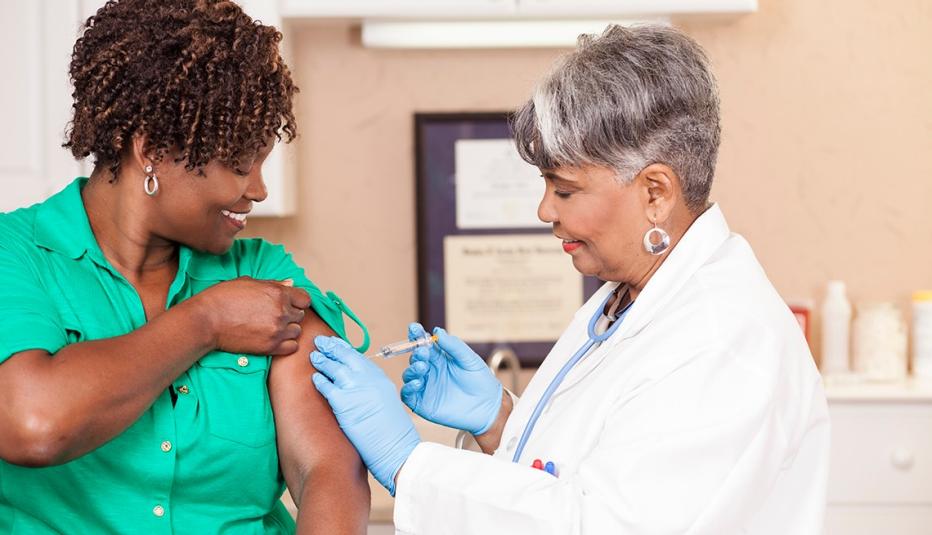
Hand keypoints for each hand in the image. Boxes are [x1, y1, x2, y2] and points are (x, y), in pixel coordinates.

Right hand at [195, 277, 309, 354]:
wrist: (206, 320)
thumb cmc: (223, 298)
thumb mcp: (248, 282)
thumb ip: (273, 284)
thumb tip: (291, 284)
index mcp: (278, 293)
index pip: (305, 299)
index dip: (297, 301)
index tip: (289, 304)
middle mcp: (281, 311)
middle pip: (300, 315)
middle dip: (290, 314)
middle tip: (273, 315)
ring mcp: (277, 330)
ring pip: (297, 331)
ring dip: (288, 329)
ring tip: (271, 327)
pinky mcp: (270, 347)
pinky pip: (292, 347)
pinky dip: (286, 344)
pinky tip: (273, 338)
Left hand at [311, 336, 419, 495]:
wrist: (397, 449)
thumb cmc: (393, 434)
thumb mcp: (387, 403)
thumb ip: (373, 391)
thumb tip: (359, 389)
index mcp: (380, 378)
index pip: (359, 358)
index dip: (345, 349)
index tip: (336, 344)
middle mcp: (369, 379)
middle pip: (346, 357)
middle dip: (332, 347)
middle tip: (321, 341)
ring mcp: (356, 389)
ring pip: (334, 368)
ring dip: (323, 360)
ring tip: (314, 356)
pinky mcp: (344, 402)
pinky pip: (327, 387)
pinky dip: (320, 381)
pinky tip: (315, 378)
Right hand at [400, 323, 502, 435]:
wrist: (488, 406)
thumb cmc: (481, 381)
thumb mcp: (469, 359)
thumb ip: (453, 346)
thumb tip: (437, 331)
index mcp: (440, 358)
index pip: (423, 344)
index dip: (416, 335)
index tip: (414, 328)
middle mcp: (430, 371)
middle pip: (415, 358)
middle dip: (416, 353)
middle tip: (423, 352)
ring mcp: (426, 387)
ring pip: (409, 375)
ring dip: (412, 369)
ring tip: (422, 367)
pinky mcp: (423, 404)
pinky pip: (407, 395)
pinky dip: (408, 387)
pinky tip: (418, 382)